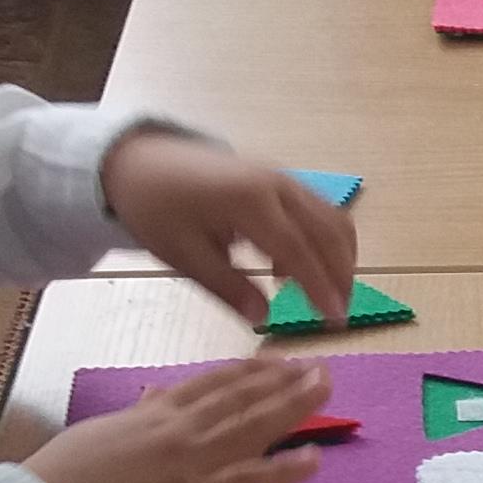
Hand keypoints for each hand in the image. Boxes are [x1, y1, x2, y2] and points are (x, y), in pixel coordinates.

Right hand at [25, 354, 328, 482]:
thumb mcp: (100, 432)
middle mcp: (177, 429)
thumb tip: (155, 396)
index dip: (248, 371)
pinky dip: (283, 471)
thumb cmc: (60, 480)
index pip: (211, 383)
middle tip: (316, 367)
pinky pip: (248, 482)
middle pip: (239, 397)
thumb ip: (136, 415)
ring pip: (250, 427)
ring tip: (324, 389)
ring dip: (292, 406)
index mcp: (152, 414)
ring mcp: (189, 463)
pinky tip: (313, 459)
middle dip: (282, 380)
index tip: (275, 361)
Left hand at [102, 130, 354, 328]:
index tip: (337, 322)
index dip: (322, 288)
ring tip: (325, 295)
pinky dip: (324, 240)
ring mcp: (283, 177)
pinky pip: (319, 209)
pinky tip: (295, 269)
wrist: (141, 160)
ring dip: (339, 257)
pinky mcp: (281, 179)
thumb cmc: (157, 208)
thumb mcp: (183, 254)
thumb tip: (263, 318)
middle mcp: (277, 184)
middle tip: (339, 315)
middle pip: (329, 231)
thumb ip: (227, 287)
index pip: (299, 251)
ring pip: (333, 217)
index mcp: (250, 202)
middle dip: (341, 275)